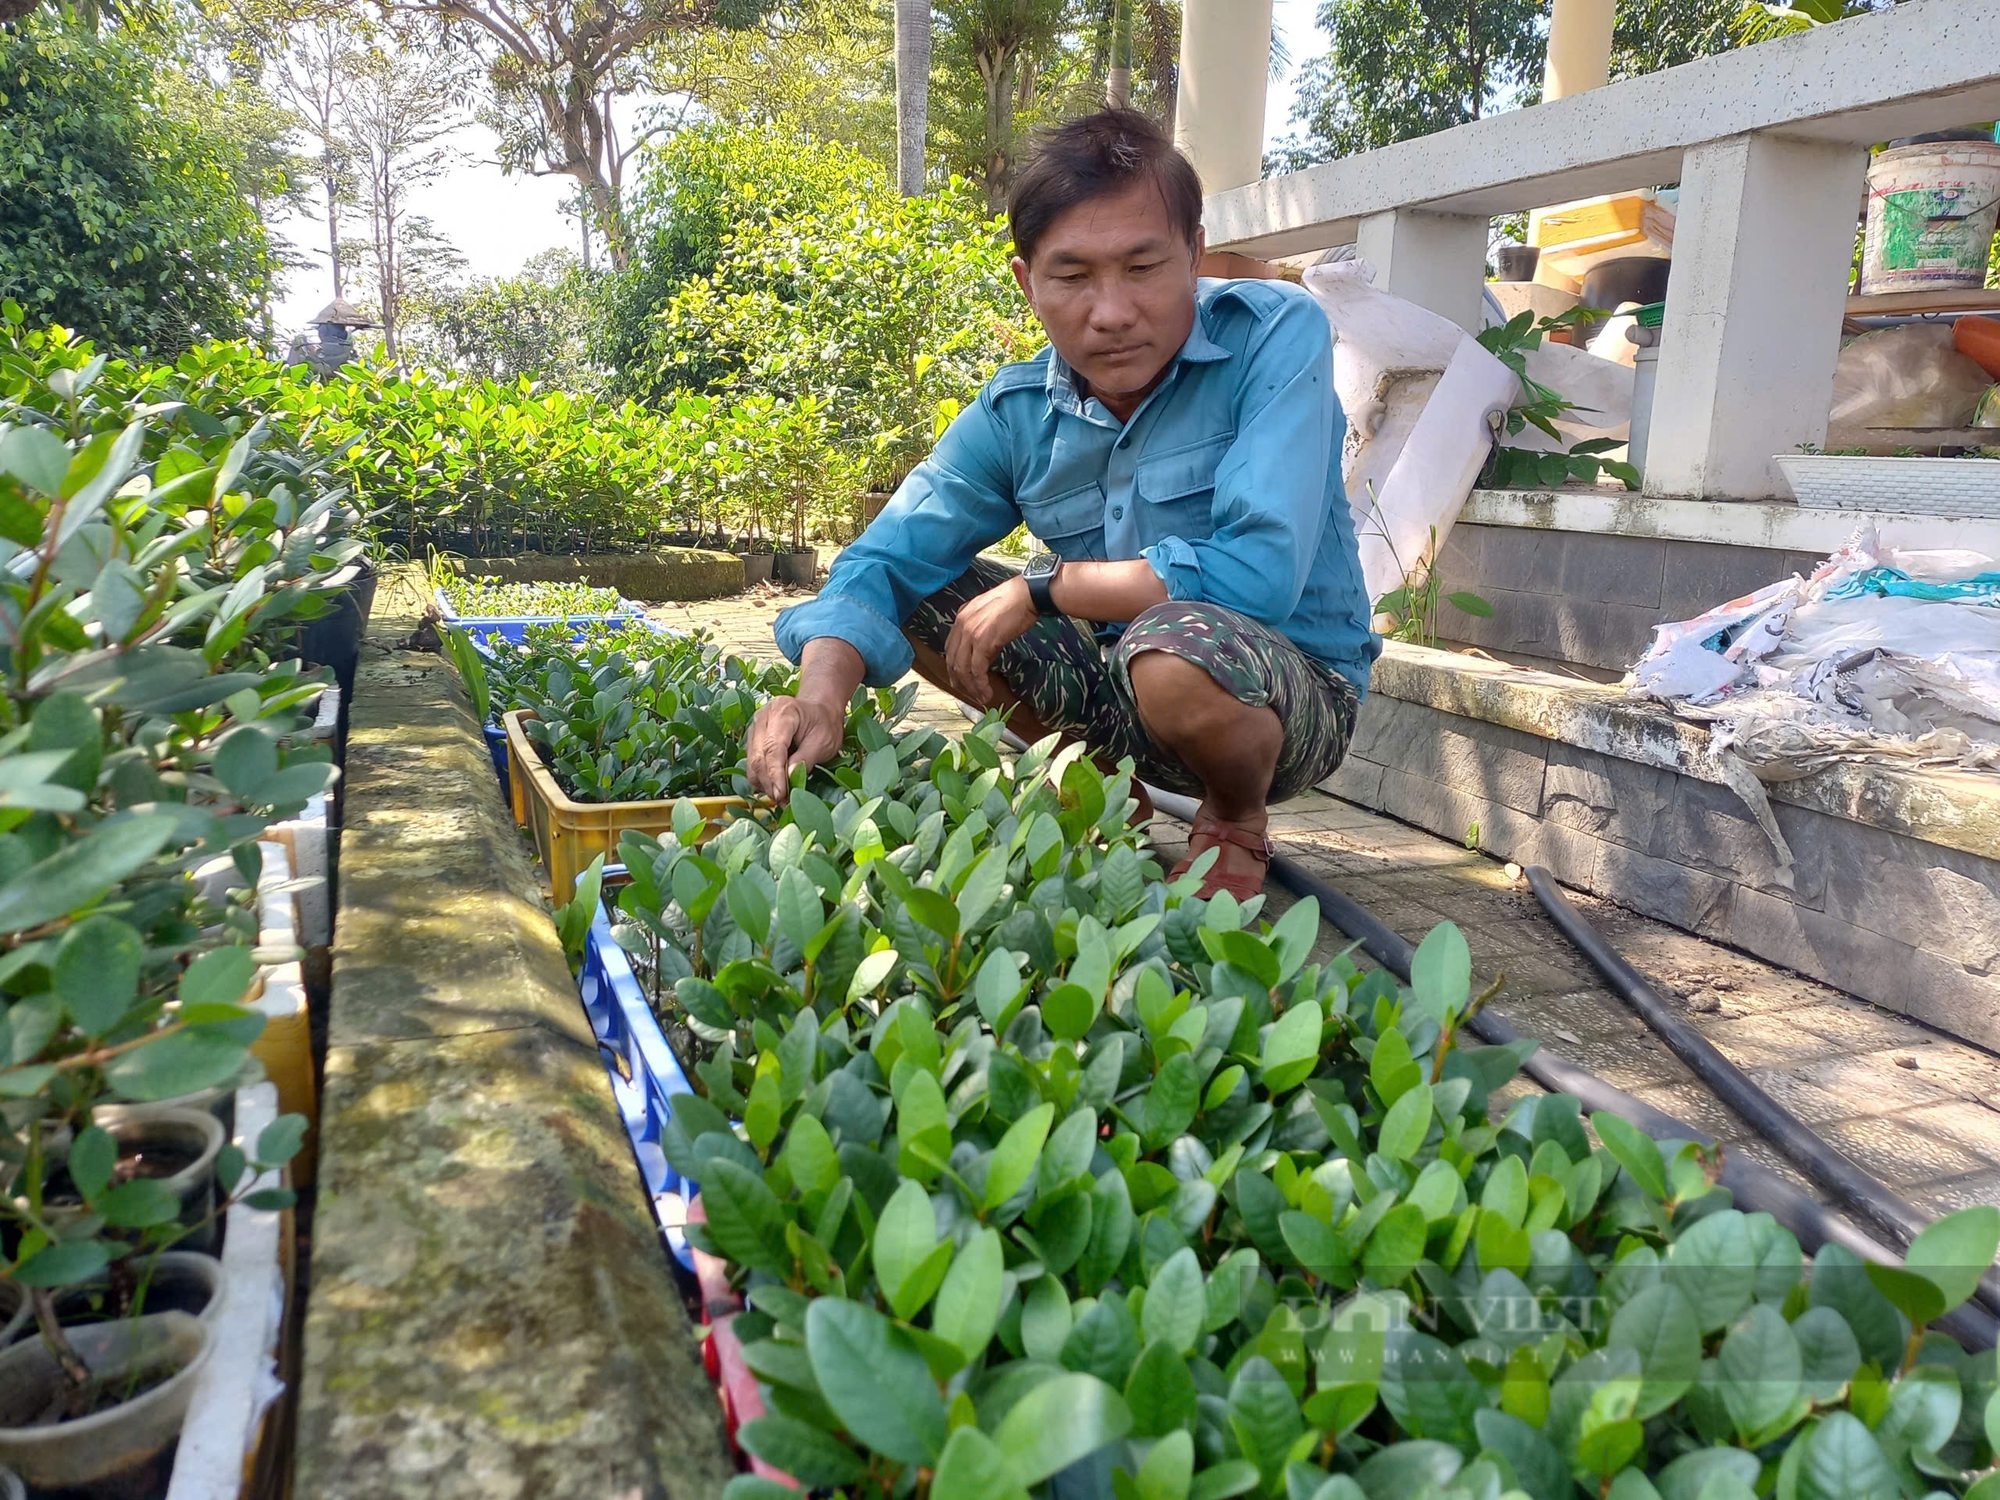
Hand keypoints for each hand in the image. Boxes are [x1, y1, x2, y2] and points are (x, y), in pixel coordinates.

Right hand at [745, 694, 844, 804]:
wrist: (819, 710)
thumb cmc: (825, 724)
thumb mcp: (824, 741)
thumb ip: (805, 759)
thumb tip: (789, 778)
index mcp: (783, 711)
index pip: (773, 748)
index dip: (775, 774)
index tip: (781, 794)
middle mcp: (763, 717)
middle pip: (758, 757)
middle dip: (769, 784)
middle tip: (784, 803)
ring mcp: (755, 728)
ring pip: (752, 763)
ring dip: (765, 785)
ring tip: (783, 798)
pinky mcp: (753, 739)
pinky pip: (752, 764)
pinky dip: (762, 779)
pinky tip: (777, 787)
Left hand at [944, 575, 1036, 706]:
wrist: (1027, 595)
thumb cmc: (1015, 604)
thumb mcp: (991, 617)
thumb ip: (982, 633)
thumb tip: (984, 656)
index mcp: (961, 617)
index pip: (951, 649)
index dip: (955, 669)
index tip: (964, 681)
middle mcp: (961, 625)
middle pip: (953, 661)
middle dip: (960, 682)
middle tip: (971, 694)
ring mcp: (970, 633)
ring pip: (963, 669)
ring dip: (971, 687)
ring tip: (981, 698)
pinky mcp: (982, 642)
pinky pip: (976, 670)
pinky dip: (980, 684)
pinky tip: (987, 692)